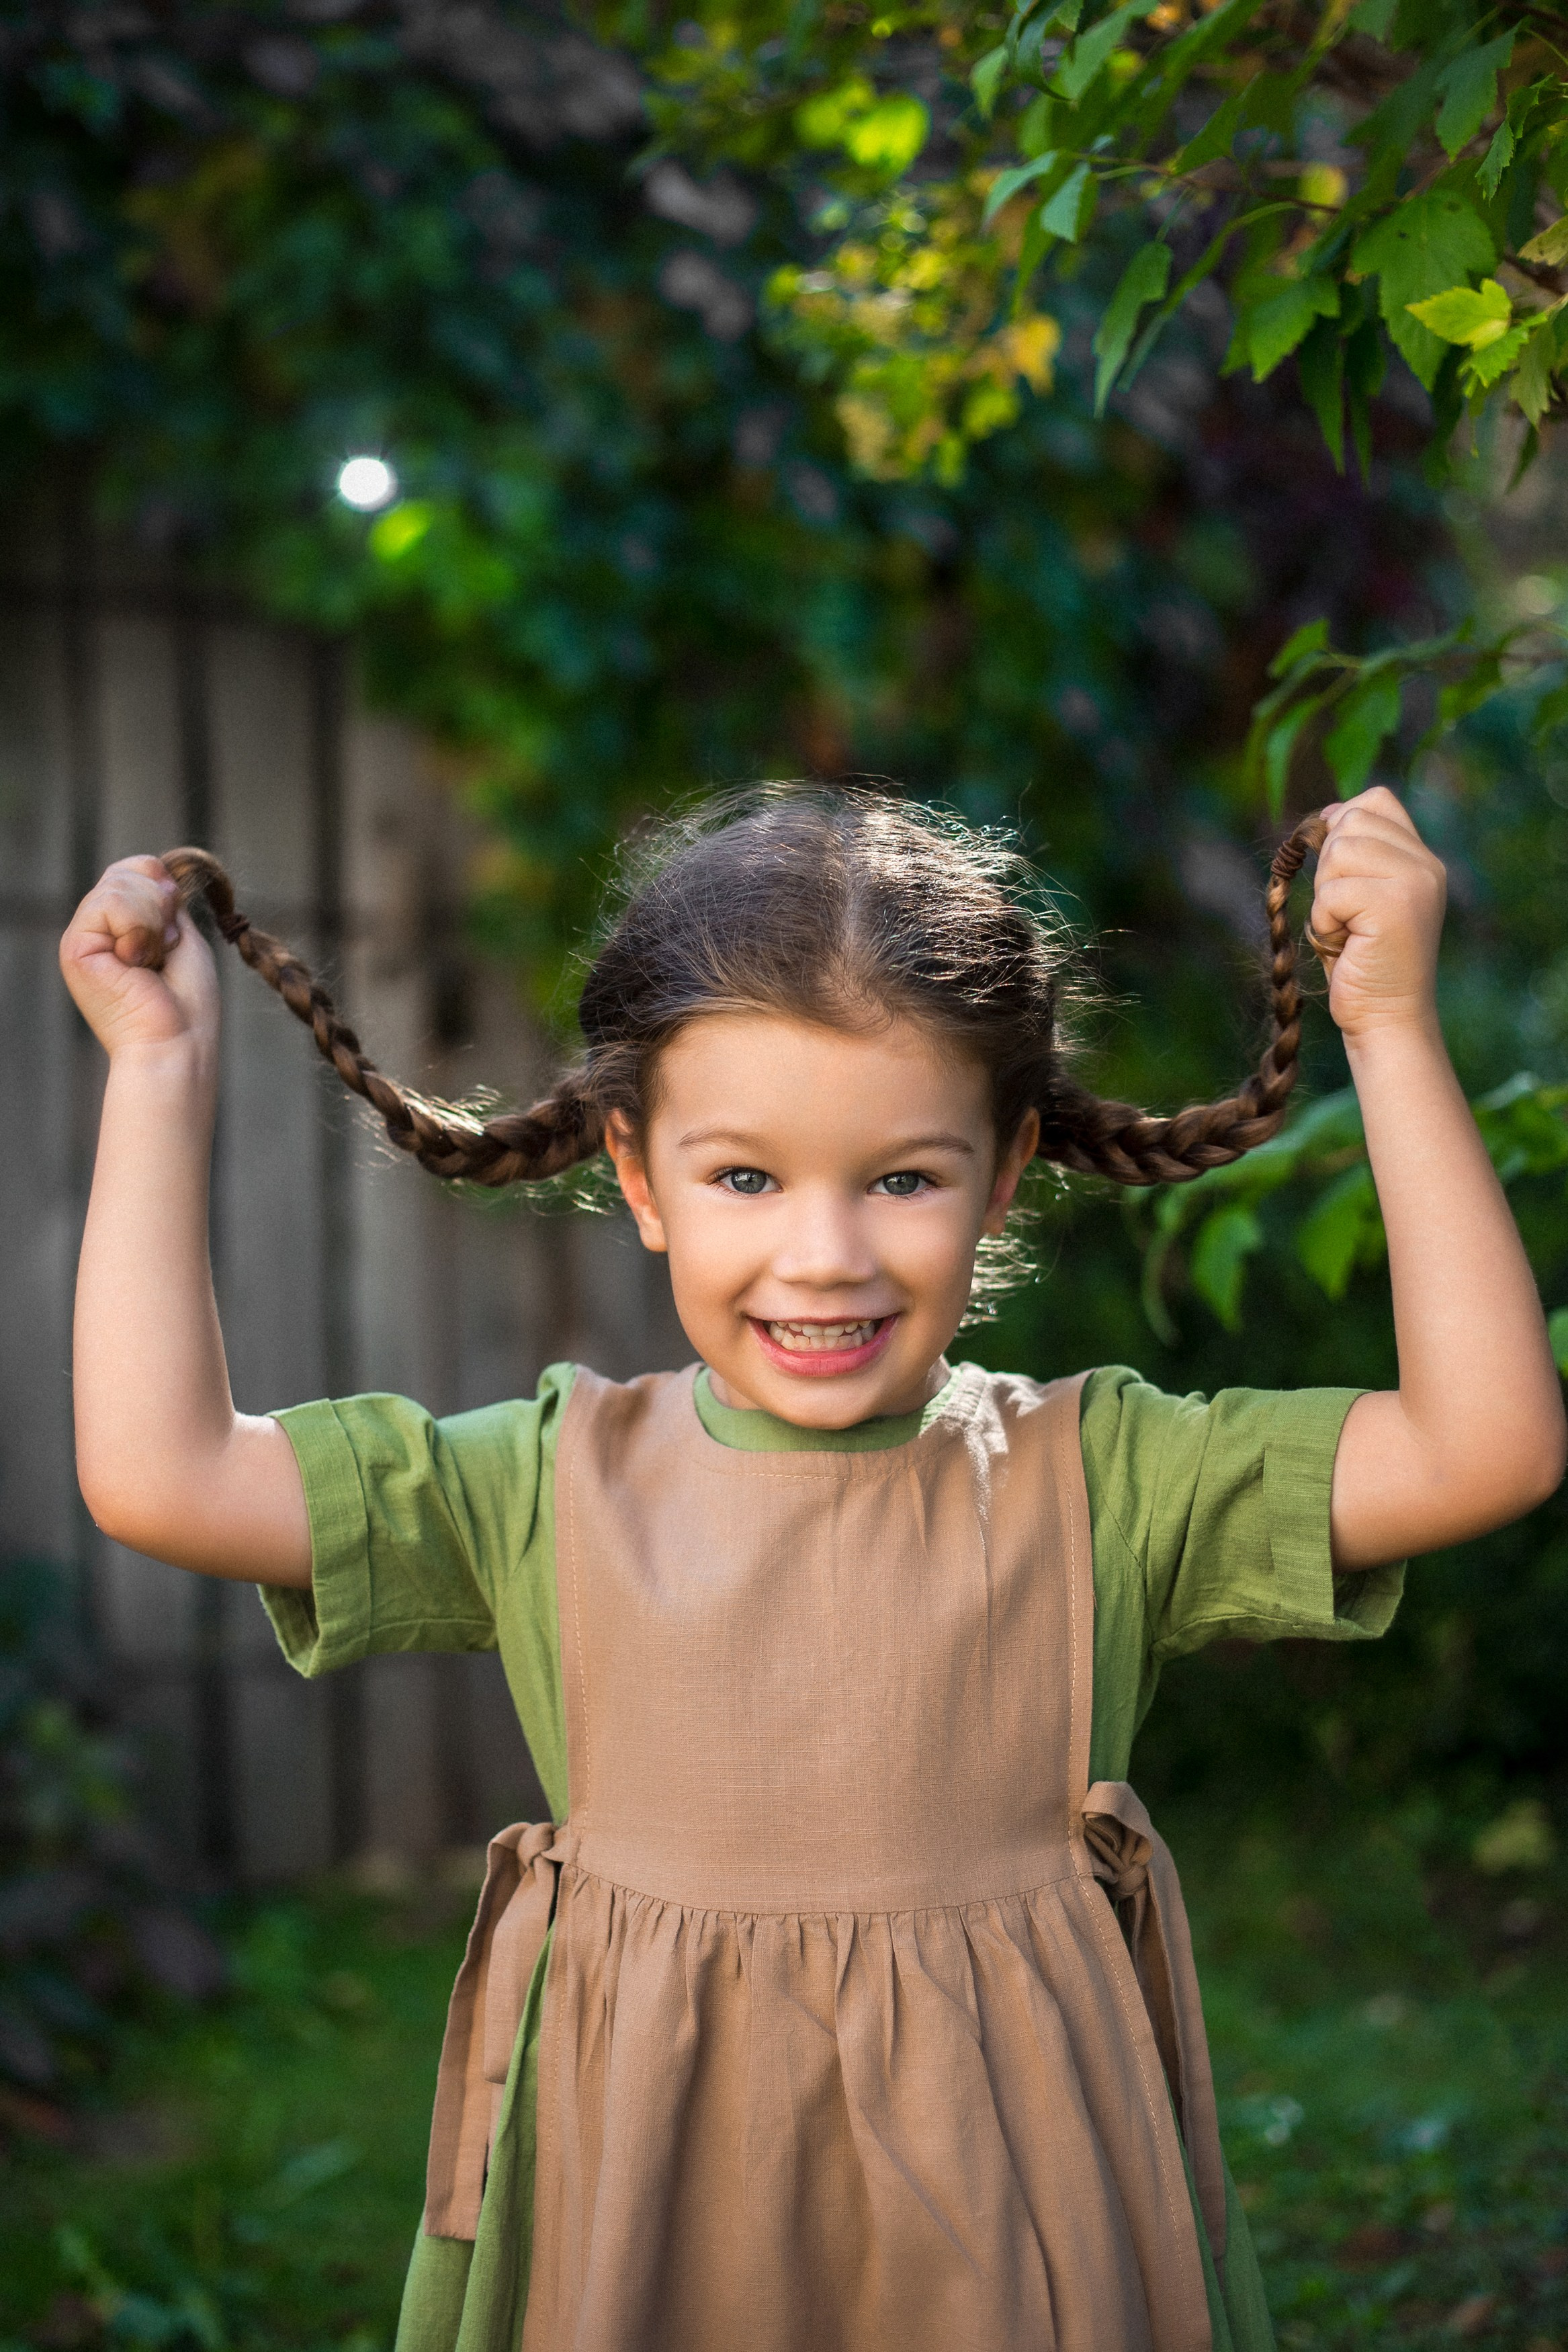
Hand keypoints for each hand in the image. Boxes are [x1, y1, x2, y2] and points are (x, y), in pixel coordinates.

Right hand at [60, 856, 219, 1061]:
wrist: (175, 1040)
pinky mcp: (74, 946)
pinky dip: (138, 928)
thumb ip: (161, 901)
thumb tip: (154, 866)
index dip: (163, 886)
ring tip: (149, 962)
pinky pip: (111, 902)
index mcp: (122, 925)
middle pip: (128, 870)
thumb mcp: (182, 935)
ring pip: (119, 883)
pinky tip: (136, 963)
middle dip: (161, 905)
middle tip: (164, 951)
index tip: (175, 929)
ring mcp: (83, 935)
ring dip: (152, 921)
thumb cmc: (186, 1000)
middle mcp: (98, 928)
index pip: (138, 868)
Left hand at [1308, 788, 1446, 1041]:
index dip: (1342, 824)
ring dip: (1326, 896)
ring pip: (1338, 852)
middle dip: (1330, 867)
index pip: (1376, 801)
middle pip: (1351, 821)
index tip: (1338, 871)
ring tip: (1348, 929)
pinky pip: (1331, 891)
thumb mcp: (1361, 897)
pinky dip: (1325, 921)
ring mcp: (1414, 881)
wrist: (1387, 1018)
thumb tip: (1327, 814)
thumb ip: (1355, 855)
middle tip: (1345, 912)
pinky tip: (1347, 944)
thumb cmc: (1364, 963)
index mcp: (1422, 859)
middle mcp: (1425, 864)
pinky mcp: (1395, 904)